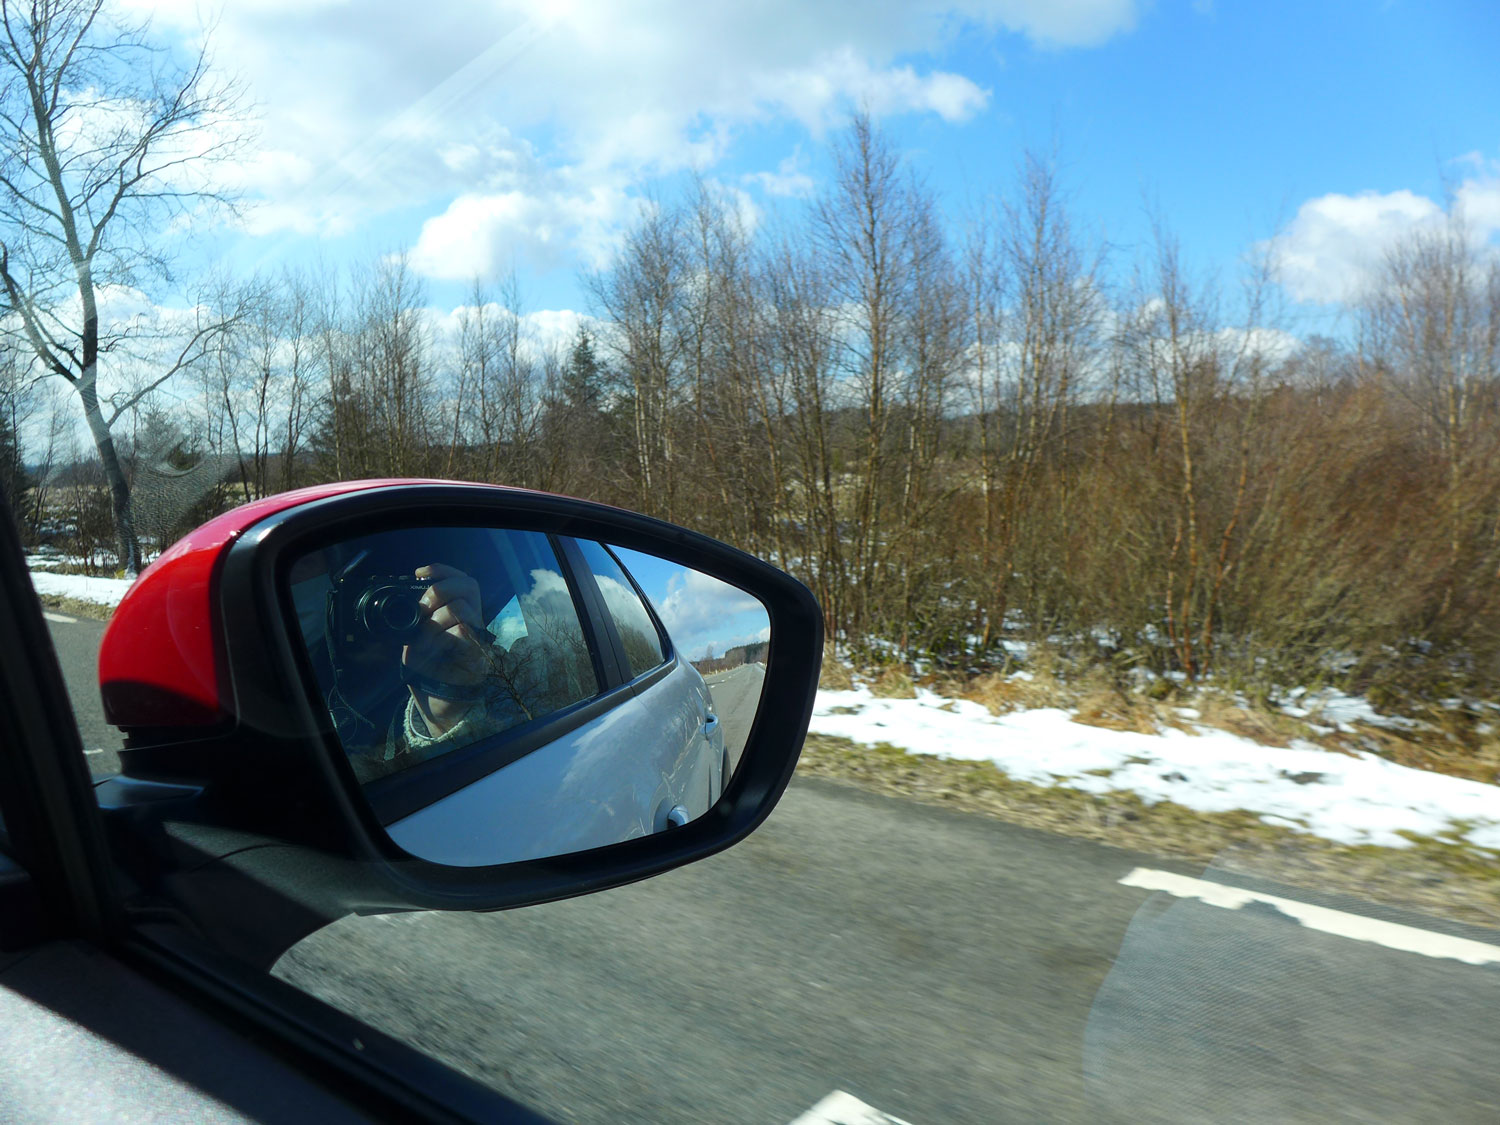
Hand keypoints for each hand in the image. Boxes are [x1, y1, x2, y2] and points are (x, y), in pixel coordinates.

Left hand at [403, 563, 486, 732]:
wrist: (436, 707)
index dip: (443, 571)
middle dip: (439, 591)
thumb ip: (422, 618)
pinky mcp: (478, 657)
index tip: (420, 573)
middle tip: (423, 610)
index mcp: (462, 615)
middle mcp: (474, 622)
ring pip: (462, 608)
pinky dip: (442, 636)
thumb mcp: (418, 638)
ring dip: (436, 620)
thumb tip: (412, 599)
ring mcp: (478, 639)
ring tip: (425, 638)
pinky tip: (432, 648)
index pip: (462, 580)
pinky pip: (464, 632)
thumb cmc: (428, 673)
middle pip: (468, 586)